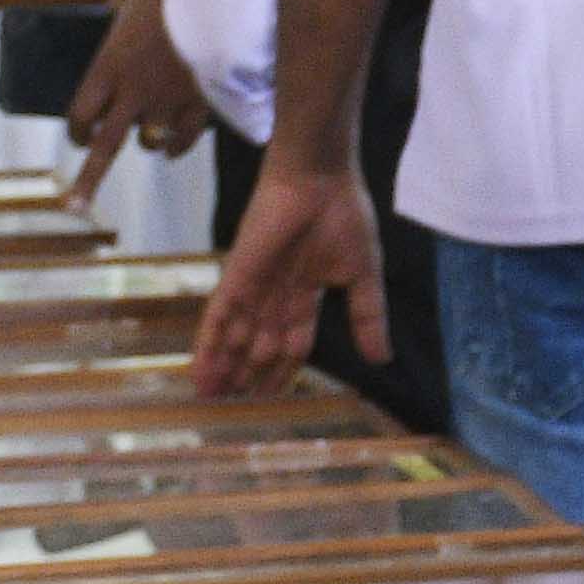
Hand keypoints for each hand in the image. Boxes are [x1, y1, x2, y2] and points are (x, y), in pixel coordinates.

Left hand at [64, 0, 212, 201]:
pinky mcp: (201, 105)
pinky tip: (174, 146)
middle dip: (88, 180)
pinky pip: (184, 140)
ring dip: (146, 144)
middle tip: (74, 206)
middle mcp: (134, 94)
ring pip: (149, 144)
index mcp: (109, 67)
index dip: (76, 130)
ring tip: (150, 136)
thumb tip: (112, 11)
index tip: (79, 136)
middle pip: (105, 148)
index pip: (80, 112)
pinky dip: (177, 147)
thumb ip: (117, 8)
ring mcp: (168, 104)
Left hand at [193, 164, 376, 394]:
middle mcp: (275, 293)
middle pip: (258, 343)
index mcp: (306, 292)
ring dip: (223, 366)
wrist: (320, 179)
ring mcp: (253, 286)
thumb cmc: (344, 216)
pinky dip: (208, 344)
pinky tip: (201, 370)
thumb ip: (367, 317)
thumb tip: (382, 359)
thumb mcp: (364, 275)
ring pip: (234, 336)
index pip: (291, 340)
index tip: (271, 396)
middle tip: (232, 404)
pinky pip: (217, 316)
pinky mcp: (236, 276)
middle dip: (246, 373)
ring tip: (211, 396)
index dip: (281, 368)